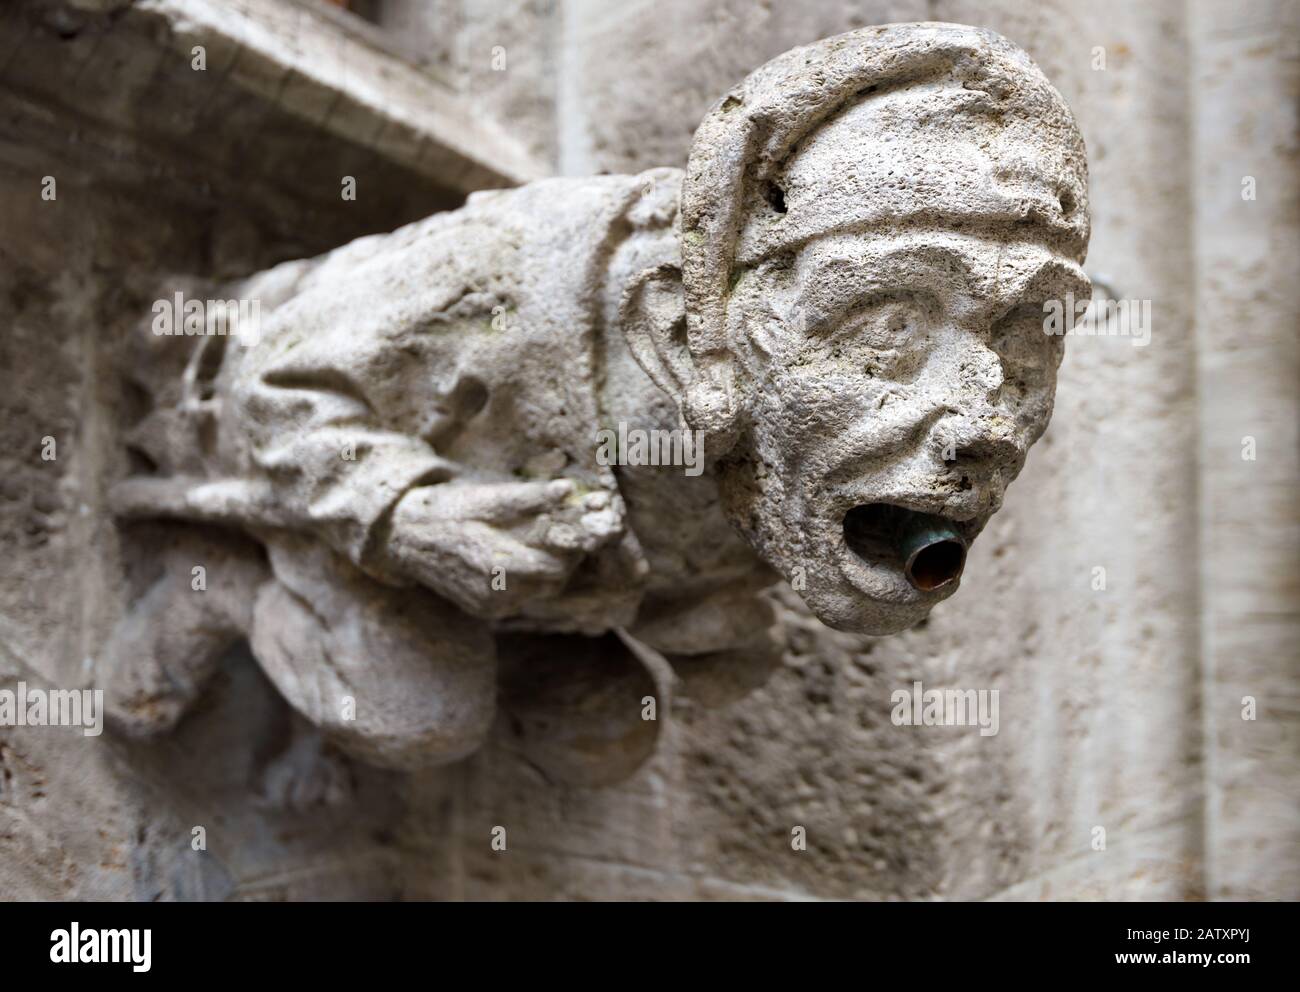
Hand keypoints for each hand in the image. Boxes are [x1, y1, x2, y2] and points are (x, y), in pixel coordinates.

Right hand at [383, 479, 624, 618]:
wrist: (407, 536)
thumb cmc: (452, 509)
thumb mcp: (488, 497)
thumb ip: (530, 498)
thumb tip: (568, 490)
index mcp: (498, 563)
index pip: (557, 565)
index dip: (574, 545)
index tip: (580, 525)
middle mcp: (495, 591)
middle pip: (553, 579)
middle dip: (564, 556)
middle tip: (563, 531)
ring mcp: (490, 605)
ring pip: (541, 590)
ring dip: (548, 568)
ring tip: (540, 541)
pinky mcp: (486, 610)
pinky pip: (522, 598)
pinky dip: (529, 579)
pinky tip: (520, 557)